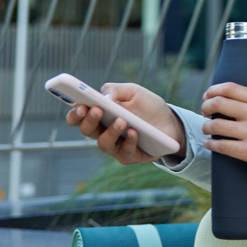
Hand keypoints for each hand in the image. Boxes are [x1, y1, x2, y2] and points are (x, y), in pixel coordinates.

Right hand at [65, 82, 186, 164]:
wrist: (171, 123)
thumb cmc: (148, 106)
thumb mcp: (134, 91)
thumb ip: (116, 89)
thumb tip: (103, 95)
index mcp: (99, 114)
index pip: (78, 116)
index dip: (75, 113)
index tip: (80, 105)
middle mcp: (103, 131)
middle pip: (86, 130)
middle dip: (90, 120)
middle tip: (97, 109)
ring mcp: (115, 146)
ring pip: (104, 143)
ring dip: (111, 131)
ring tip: (122, 120)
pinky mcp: (129, 156)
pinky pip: (124, 151)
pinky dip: (129, 141)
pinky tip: (134, 132)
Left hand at [201, 82, 246, 189]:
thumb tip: (231, 104)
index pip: (231, 88)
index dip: (214, 90)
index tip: (207, 96)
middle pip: (219, 103)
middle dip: (206, 107)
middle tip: (204, 113)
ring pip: (217, 125)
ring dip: (206, 128)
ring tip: (207, 130)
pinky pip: (222, 147)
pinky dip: (211, 145)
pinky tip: (209, 144)